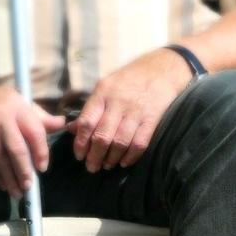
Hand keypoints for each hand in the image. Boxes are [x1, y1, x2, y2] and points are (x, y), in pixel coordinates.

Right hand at [0, 86, 65, 197]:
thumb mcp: (20, 101)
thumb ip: (40, 116)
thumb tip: (62, 123)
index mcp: (18, 108)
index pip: (34, 131)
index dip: (41, 151)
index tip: (42, 167)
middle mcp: (3, 120)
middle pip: (16, 149)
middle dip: (24, 170)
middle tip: (29, 186)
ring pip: (1, 159)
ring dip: (10, 178)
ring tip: (18, 193)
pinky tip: (4, 185)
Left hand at [68, 48, 192, 172]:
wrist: (163, 68)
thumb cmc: (130, 79)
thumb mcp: (106, 86)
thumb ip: (90, 108)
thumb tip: (72, 128)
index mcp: (103, 93)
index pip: (87, 122)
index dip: (80, 142)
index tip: (79, 155)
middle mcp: (118, 102)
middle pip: (102, 136)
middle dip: (95, 156)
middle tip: (92, 167)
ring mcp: (136, 111)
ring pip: (120, 142)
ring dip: (111, 158)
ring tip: (107, 166)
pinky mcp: (152, 118)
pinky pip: (140, 143)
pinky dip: (130, 156)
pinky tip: (124, 162)